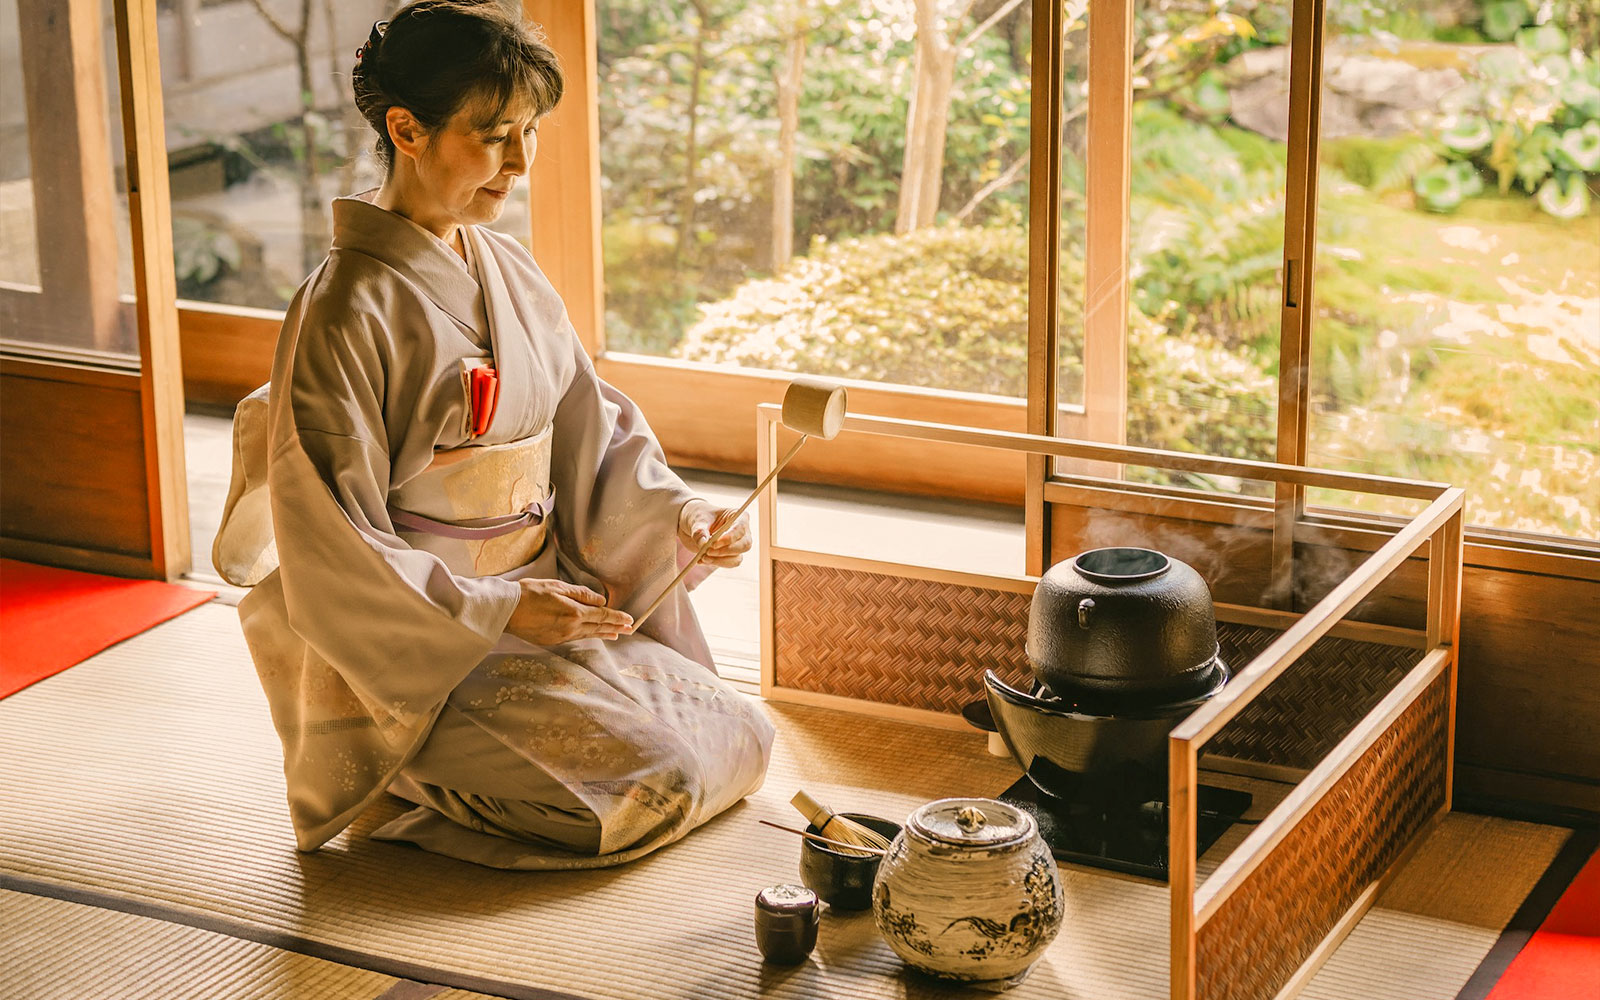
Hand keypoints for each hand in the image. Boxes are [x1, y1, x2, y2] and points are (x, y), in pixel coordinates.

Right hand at [505, 578, 632, 644]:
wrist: (506, 610)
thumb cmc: (529, 594)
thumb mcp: (557, 587)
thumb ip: (581, 594)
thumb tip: (600, 600)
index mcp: (573, 612)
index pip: (602, 615)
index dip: (617, 617)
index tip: (629, 619)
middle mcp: (570, 627)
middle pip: (598, 627)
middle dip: (615, 627)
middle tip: (630, 629)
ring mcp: (561, 636)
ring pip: (587, 634)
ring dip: (603, 633)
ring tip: (616, 634)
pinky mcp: (551, 641)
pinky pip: (575, 637)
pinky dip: (587, 635)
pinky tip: (591, 634)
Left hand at [678, 498, 751, 568]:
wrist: (693, 526)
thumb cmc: (699, 517)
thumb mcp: (697, 520)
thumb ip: (699, 531)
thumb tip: (703, 543)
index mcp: (737, 516)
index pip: (740, 528)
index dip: (730, 537)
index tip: (714, 544)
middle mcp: (742, 531)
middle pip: (744, 545)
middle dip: (726, 551)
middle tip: (708, 552)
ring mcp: (739, 545)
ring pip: (737, 558)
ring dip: (720, 560)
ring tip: (703, 557)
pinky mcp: (732, 555)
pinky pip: (730, 563)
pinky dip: (716, 563)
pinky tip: (703, 560)